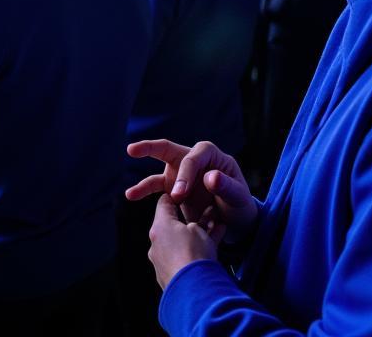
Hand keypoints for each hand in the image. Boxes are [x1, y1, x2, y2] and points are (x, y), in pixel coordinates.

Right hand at [126, 139, 256, 242]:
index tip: (178, 195)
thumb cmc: (241, 205)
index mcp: (210, 155)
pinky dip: (144, 192)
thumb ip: (227, 186)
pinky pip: (157, 188)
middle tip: (132, 150)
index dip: (184, 174)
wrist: (237, 223)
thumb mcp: (239, 198)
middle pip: (168, 149)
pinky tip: (132, 195)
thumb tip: (209, 177)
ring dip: (144, 182)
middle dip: (149, 148)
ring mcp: (181, 173)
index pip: (192, 157)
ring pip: (158, 171)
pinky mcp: (174, 187)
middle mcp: (192, 159)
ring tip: (130, 194)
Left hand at [148, 193, 221, 289]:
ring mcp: (162, 260)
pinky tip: (211, 249)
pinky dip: (193, 252)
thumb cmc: (194, 254)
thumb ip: (199, 221)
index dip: (177, 196)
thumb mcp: (199, 230)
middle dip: (191, 219)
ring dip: (195, 236)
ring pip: (180, 242)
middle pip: (173, 225)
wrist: (193, 291)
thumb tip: (204, 218)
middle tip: (208, 214)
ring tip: (215, 230)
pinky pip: (182, 257)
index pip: (164, 203)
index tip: (188, 194)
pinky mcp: (170, 275)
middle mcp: (156, 243)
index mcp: (159, 226)